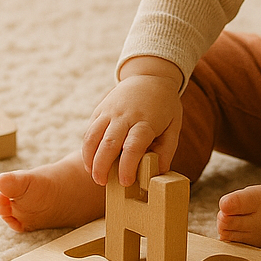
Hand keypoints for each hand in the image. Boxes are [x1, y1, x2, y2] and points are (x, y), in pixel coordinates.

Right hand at [82, 57, 182, 187]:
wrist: (151, 76)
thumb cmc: (164, 107)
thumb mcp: (173, 126)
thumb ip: (166, 150)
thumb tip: (157, 174)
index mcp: (146, 120)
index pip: (134, 145)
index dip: (128, 165)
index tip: (125, 182)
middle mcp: (126, 115)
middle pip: (110, 142)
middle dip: (103, 166)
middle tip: (103, 183)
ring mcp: (110, 111)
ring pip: (93, 136)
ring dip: (90, 158)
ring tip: (94, 176)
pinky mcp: (100, 110)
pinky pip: (89, 130)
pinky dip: (86, 148)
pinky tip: (90, 163)